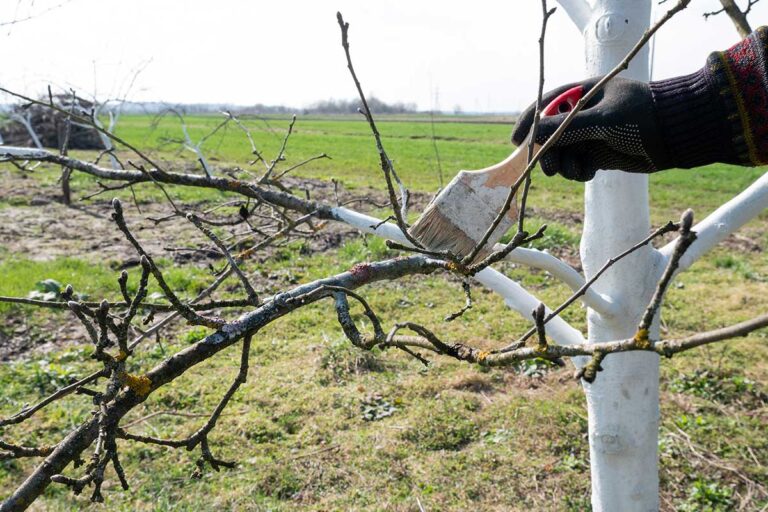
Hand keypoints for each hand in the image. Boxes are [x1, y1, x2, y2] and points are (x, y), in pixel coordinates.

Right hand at [512, 77, 670, 180]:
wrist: (674, 136)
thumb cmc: (640, 117)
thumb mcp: (601, 120)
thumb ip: (566, 127)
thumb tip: (532, 134)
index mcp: (581, 94)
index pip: (544, 105)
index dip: (527, 123)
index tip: (517, 142)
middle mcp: (582, 114)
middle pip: (548, 134)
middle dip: (547, 152)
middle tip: (549, 168)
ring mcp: (590, 134)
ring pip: (561, 153)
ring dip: (564, 165)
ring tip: (576, 171)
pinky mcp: (598, 153)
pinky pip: (576, 165)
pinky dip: (578, 171)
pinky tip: (589, 172)